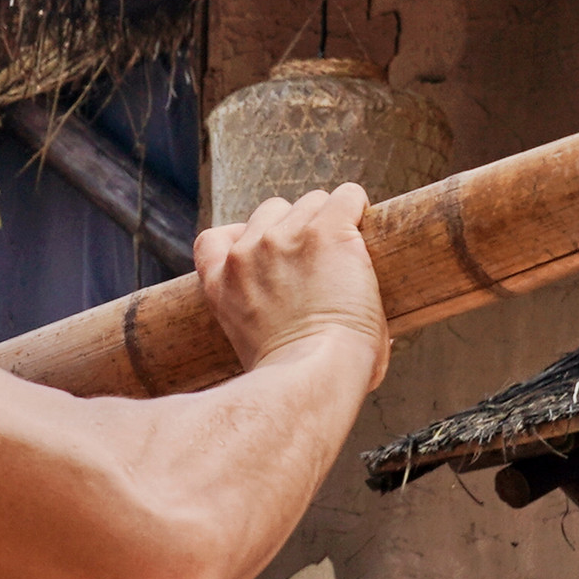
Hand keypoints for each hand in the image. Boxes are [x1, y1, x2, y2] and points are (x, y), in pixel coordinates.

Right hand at [193, 183, 390, 392]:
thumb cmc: (294, 381)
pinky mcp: (326, 230)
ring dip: (329, 221)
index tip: (268, 255)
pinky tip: (365, 229)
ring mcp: (284, 237)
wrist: (313, 375)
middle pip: (270, 211)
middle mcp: (246, 253)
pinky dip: (358, 208)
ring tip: (348, 254)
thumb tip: (294, 323)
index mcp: (220, 283)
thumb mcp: (247, 346)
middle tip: (321, 262)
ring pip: (311, 202)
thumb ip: (256, 318)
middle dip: (295, 229)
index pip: (213, 239)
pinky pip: (347, 197)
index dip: (243, 239)